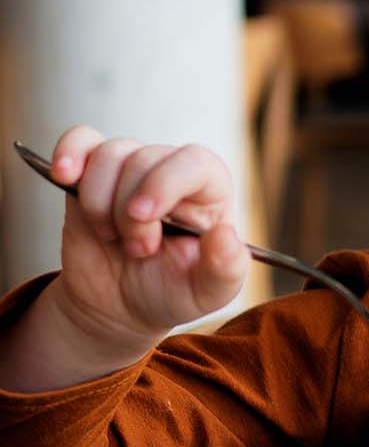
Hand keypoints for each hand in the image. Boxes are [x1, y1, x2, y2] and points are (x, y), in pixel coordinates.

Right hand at [45, 126, 248, 364]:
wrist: (122, 306)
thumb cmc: (172, 292)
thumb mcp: (209, 292)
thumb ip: (226, 267)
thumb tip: (225, 234)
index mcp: (211, 192)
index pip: (195, 161)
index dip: (164, 183)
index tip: (142, 216)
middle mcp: (173, 172)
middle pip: (145, 159)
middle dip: (129, 211)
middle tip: (137, 250)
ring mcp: (131, 170)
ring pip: (111, 153)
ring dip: (99, 201)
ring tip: (111, 237)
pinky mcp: (93, 175)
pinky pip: (82, 140)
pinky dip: (70, 152)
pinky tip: (63, 175)